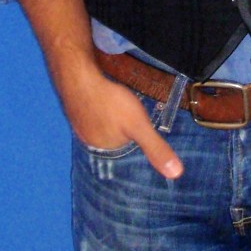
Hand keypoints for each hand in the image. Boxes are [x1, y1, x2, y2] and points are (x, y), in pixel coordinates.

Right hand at [58, 58, 182, 179]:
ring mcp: (78, 124)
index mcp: (103, 149)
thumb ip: (155, 148)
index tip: (142, 137)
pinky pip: (92, 115)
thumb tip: (176, 174)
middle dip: (122, 136)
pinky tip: (105, 103)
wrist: (78, 77)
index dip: (134, 146)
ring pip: (101, 128)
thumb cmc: (110, 103)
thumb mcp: (139, 126)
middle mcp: (88, 141)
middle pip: (111, 142)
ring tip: (120, 114)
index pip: (123, 155)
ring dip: (110, 123)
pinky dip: (100, 111)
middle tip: (132, 122)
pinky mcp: (74, 109)